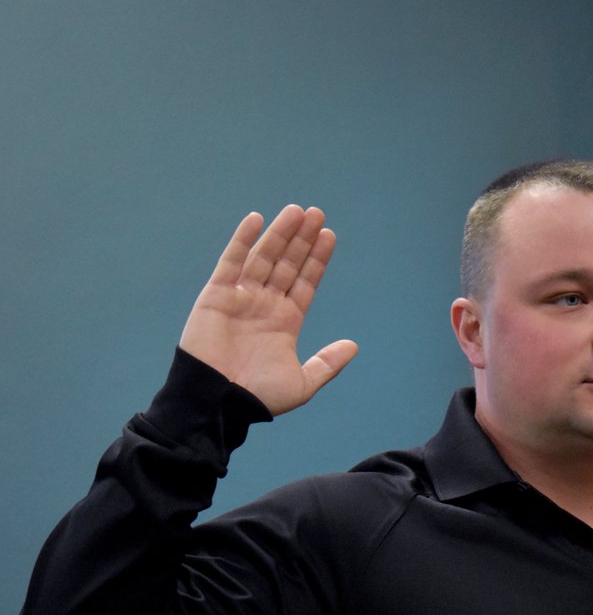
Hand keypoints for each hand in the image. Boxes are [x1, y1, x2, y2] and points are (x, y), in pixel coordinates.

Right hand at [180, 205, 357, 414]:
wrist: (218, 403)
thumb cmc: (258, 397)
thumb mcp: (303, 383)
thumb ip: (326, 363)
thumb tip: (353, 346)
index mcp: (286, 321)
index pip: (305, 281)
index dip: (316, 258)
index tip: (329, 235)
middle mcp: (265, 305)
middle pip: (287, 263)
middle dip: (302, 239)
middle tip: (316, 213)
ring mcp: (241, 298)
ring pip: (264, 257)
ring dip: (279, 233)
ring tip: (296, 211)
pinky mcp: (216, 295)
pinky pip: (231, 262)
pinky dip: (242, 240)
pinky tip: (257, 219)